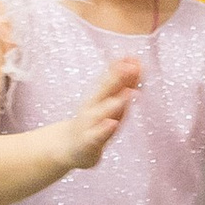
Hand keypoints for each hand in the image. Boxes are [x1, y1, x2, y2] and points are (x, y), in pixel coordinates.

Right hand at [52, 56, 140, 172]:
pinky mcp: (88, 141)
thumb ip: (122, 83)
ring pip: (102, 112)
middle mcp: (93, 106)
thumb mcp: (107, 101)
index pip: (112, 80)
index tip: (134, 57)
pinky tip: (112, 123)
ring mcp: (89, 123)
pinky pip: (97, 135)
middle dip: (118, 79)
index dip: (122, 69)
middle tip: (130, 67)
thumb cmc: (93, 122)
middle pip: (106, 91)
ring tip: (127, 93)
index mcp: (100, 96)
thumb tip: (134, 61)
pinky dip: (104, 129)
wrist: (69, 147)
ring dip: (115, 102)